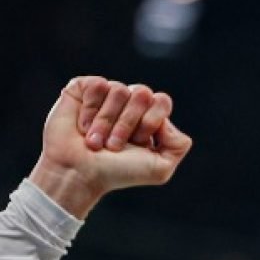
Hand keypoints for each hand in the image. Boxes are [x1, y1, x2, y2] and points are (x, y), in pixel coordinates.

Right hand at [31, 76, 190, 217]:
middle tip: (114, 145)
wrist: (79, 174)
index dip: (150, 122)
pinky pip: (97, 86)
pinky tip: (82, 127)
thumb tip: (165, 119)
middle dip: (128, 124)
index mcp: (150, 117)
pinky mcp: (83, 88)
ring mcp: (107, 95)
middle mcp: (130, 103)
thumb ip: (179, 144)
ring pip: (119, 90)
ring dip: (106, 122)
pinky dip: (90, 111)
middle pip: (143, 93)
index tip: (136, 144)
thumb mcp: (160, 168)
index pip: (162, 101)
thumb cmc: (117, 172)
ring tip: (95, 142)